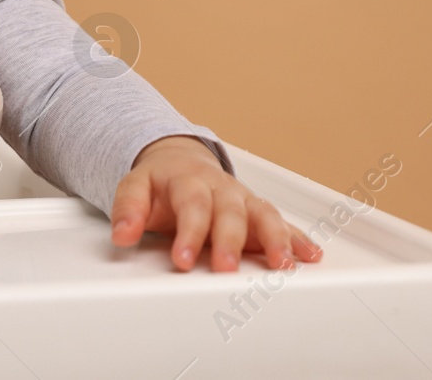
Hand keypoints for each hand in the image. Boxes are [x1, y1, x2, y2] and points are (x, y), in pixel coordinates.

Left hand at [108, 135, 323, 271]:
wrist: (179, 162)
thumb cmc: (160, 183)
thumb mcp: (135, 188)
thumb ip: (127, 209)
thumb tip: (121, 234)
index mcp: (189, 180)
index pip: (192, 204)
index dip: (190, 233)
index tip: (183, 261)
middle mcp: (221, 188)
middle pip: (231, 211)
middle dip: (231, 241)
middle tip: (226, 269)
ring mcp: (243, 199)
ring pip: (263, 214)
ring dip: (275, 239)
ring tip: (282, 264)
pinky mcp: (258, 211)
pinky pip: (282, 222)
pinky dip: (297, 238)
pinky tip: (309, 255)